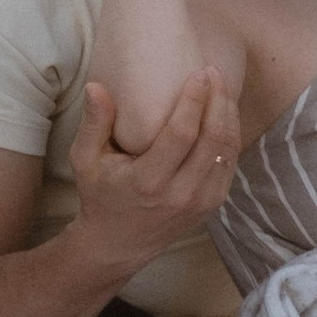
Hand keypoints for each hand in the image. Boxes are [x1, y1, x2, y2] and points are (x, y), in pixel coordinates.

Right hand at [70, 72, 241, 262]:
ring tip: (223, 85)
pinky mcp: (212, 205)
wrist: (119, 244)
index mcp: (147, 182)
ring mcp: (200, 202)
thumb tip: (96, 86)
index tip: (199, 73)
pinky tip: (225, 112)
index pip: (182, 135)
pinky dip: (232, 134)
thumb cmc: (100, 195)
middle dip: (219, 100)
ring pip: (228, 150)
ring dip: (229, 114)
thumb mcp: (85, 160)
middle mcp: (179, 194)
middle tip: (214, 71)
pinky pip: (231, 164)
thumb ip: (93, 123)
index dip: (194, 101)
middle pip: (213, 139)